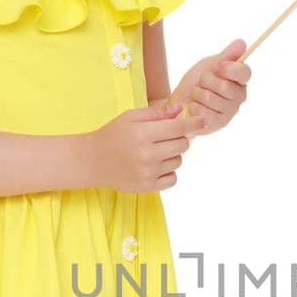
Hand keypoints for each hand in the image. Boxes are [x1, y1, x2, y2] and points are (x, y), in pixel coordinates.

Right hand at [83, 101, 206, 192]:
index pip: (178, 128)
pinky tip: (156, 166)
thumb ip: (156, 113)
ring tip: (155, 152)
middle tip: (165, 137)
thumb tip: (179, 109)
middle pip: (182, 145)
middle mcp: (147, 154)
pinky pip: (173, 179)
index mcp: (143, 133)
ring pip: (178, 161)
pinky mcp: (147, 187)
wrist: (92, 161)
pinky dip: (169, 172)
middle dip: (179, 138)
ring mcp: (148, 173)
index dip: (193, 123)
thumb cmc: (112, 135)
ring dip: (172, 155)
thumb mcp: (131, 117)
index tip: (204, 121)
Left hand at [172, 39, 251, 135]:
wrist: (179, 103)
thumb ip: (226, 55)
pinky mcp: (217, 124)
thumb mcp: (209, 65)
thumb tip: (242, 42)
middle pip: (224, 86)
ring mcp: (229, 112)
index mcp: (240, 81)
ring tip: (197, 96)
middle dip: (206, 81)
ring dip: (197, 94)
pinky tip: (194, 108)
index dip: (228, 69)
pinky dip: (193, 106)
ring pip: (210, 98)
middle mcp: (239, 98)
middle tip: (202, 83)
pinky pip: (203, 111)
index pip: (245, 72)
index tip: (216, 67)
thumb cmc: (196, 83)